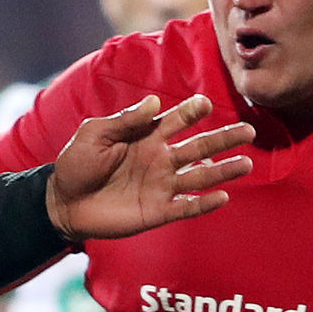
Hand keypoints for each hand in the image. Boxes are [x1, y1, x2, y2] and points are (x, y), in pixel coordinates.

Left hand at [47, 96, 256, 242]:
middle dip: (223, 139)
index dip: (192, 112)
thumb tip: (154, 100)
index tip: (205, 104)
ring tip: (246, 163)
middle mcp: (160, 159)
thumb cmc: (76, 164)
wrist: (63, 202)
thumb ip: (124, 120)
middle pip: (199, 147)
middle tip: (249, 130)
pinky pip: (185, 207)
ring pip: (199, 177)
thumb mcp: (95, 134)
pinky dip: (204, 204)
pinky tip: (223, 197)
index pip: (177, 120)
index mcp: (147, 136)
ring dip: (223, 171)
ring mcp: (161, 186)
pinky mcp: (157, 211)